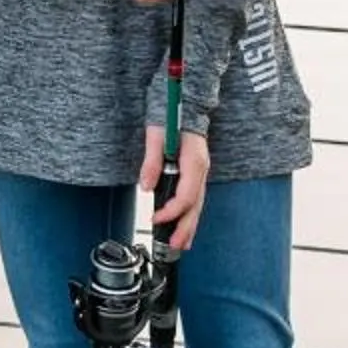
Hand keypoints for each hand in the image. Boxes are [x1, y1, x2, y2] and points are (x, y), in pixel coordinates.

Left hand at [140, 124, 210, 250]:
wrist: (185, 104)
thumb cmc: (172, 116)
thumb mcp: (156, 135)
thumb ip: (152, 162)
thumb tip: (146, 186)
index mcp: (194, 160)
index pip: (186, 194)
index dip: (172, 211)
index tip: (156, 218)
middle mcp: (201, 169)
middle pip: (196, 204)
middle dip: (185, 227)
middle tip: (175, 244)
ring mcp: (201, 172)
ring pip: (198, 204)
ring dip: (190, 225)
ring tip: (182, 243)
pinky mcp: (196, 174)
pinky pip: (195, 198)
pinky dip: (190, 214)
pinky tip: (184, 226)